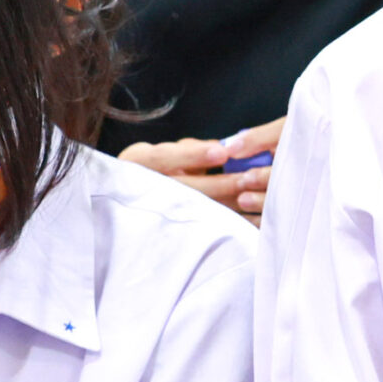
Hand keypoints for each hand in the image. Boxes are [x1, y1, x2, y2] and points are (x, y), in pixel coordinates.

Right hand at [115, 118, 282, 218]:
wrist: (125, 209)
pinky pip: (205, 230)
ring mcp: (155, 214)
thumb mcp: (163, 153)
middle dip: (220, 185)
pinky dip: (232, 226)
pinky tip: (255, 222)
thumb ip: (190, 150)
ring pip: (196, 212)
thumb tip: (222, 148)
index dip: (193, 156)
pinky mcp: (173, 233)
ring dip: (229, 207)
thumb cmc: (154, 170)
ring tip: (258, 201)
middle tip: (249, 178)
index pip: (163, 158)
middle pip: (184, 189)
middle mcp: (143, 189)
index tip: (222, 151)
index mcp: (138, 163)